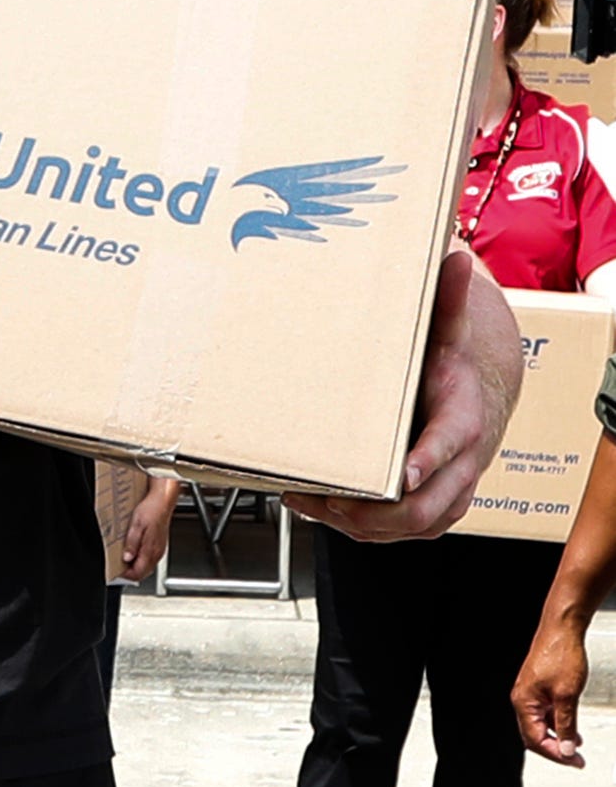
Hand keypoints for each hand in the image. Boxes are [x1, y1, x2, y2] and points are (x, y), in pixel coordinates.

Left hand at [118, 474, 176, 581]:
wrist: (163, 501)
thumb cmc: (151, 510)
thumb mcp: (136, 526)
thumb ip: (131, 543)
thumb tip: (126, 557)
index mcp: (151, 550)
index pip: (138, 573)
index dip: (125, 575)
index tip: (115, 571)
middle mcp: (157, 552)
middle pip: (142, 572)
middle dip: (129, 572)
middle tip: (117, 566)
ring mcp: (159, 549)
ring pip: (147, 566)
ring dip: (135, 566)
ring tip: (123, 559)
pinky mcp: (159, 545)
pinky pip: (149, 558)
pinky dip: (140, 559)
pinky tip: (133, 551)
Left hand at [285, 253, 521, 539]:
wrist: (477, 397)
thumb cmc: (452, 366)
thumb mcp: (449, 332)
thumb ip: (447, 299)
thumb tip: (453, 255)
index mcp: (465, 420)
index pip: (450, 446)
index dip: (425, 462)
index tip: (400, 474)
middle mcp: (462, 464)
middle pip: (427, 506)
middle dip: (376, 510)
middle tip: (329, 497)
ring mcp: (448, 491)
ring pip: (409, 526)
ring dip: (357, 522)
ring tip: (309, 501)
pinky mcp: (430, 509)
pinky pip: (396, 531)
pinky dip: (356, 526)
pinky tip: (316, 506)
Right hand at [516, 619, 589, 766]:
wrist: (562, 630)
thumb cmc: (561, 656)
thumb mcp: (568, 696)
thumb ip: (567, 725)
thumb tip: (568, 749)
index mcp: (524, 703)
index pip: (536, 740)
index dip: (557, 754)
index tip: (576, 762)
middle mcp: (522, 700)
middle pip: (534, 735)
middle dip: (556, 750)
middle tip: (577, 761)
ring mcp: (530, 694)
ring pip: (540, 725)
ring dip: (558, 738)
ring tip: (577, 747)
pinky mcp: (538, 689)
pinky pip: (544, 714)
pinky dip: (558, 725)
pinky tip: (572, 728)